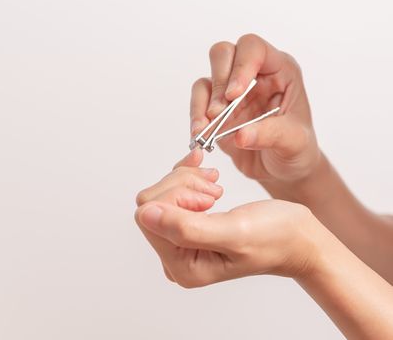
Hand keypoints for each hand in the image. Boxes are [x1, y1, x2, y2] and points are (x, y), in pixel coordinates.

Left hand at [135, 150, 324, 287]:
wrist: (297, 238)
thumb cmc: (275, 239)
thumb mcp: (234, 232)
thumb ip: (186, 227)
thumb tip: (146, 214)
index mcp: (182, 267)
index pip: (149, 216)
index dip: (176, 196)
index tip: (210, 199)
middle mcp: (175, 257)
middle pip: (151, 203)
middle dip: (182, 186)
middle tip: (214, 191)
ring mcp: (180, 242)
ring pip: (160, 193)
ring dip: (188, 181)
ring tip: (217, 188)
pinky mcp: (187, 226)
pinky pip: (171, 192)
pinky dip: (189, 176)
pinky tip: (208, 175)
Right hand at [190, 34, 320, 183]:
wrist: (282, 171)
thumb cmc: (296, 149)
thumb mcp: (295, 142)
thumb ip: (271, 135)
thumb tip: (240, 135)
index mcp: (279, 71)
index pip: (254, 49)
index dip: (240, 66)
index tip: (234, 95)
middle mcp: (253, 76)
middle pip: (223, 54)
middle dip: (218, 81)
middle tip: (218, 112)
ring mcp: (231, 92)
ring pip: (206, 79)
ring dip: (202, 103)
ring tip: (205, 129)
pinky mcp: (216, 111)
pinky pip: (197, 104)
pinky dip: (195, 118)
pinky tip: (200, 135)